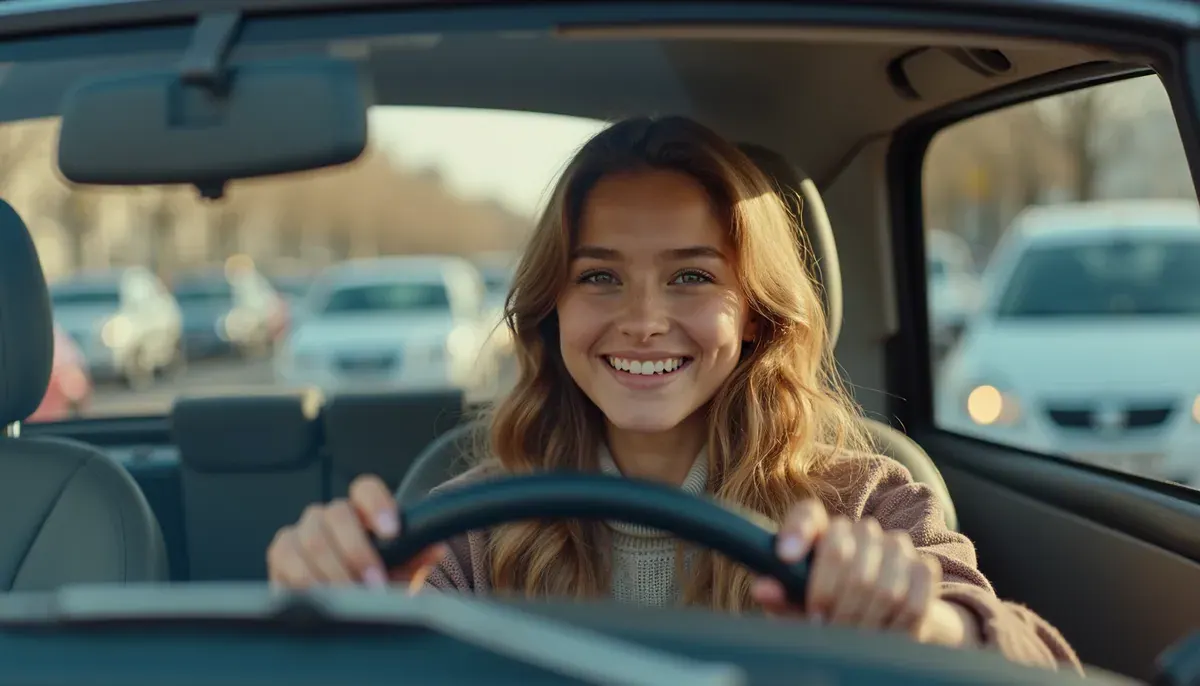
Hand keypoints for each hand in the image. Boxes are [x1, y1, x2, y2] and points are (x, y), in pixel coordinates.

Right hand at [267, 474, 446, 590]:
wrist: (336, 602)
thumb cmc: (370, 579)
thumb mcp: (398, 570)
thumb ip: (415, 557)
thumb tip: (435, 549)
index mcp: (359, 509)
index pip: (366, 488)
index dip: (378, 504)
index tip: (392, 532)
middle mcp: (326, 515)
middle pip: (336, 515)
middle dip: (357, 552)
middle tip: (375, 584)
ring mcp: (299, 532)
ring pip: (311, 541)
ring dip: (334, 573)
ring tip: (351, 597)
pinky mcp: (279, 555)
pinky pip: (288, 565)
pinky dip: (309, 585)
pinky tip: (324, 599)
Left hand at [751, 499, 976, 645]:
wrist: (886, 620)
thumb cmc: (831, 610)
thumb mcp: (801, 607)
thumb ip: (782, 598)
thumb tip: (763, 589)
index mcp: (822, 532)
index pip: (808, 516)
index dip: (796, 532)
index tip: (785, 556)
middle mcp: (859, 530)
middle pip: (843, 554)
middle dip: (832, 600)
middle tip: (823, 626)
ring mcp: (895, 545)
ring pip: (881, 583)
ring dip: (865, 620)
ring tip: (853, 638)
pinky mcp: (923, 567)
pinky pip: (913, 598)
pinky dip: (897, 625)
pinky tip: (884, 635)